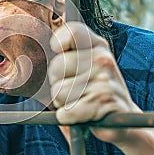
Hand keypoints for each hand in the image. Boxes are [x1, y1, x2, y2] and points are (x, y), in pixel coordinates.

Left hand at [48, 22, 140, 143]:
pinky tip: (83, 116)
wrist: (122, 122)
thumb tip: (31, 56)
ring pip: (58, 92)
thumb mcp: (84, 69)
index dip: (59, 40)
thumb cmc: (92, 94)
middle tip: (74, 91)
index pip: (74, 31)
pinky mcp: (103, 103)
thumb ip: (66, 56)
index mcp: (98, 47)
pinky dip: (68, 117)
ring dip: (63, 103)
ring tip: (81, 104)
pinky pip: (66, 111)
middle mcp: (103, 60)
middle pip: (56, 67)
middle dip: (57, 84)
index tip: (56, 49)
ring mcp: (105, 81)